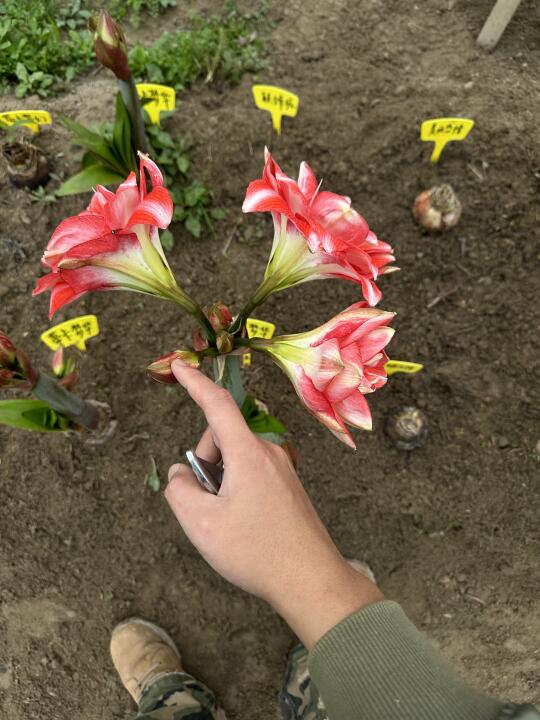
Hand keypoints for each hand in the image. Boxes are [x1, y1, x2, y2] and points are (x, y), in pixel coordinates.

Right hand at [165, 361, 383, 647]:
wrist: (310, 578)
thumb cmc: (255, 550)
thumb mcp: (201, 523)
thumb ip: (180, 490)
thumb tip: (181, 472)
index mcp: (248, 452)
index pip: (217, 404)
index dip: (195, 383)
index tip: (179, 365)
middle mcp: (269, 452)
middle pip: (224, 437)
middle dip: (205, 460)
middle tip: (204, 502)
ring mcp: (282, 468)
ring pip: (238, 457)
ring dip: (221, 477)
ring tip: (226, 519)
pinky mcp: (289, 485)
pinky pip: (253, 472)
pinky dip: (237, 486)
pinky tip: (244, 524)